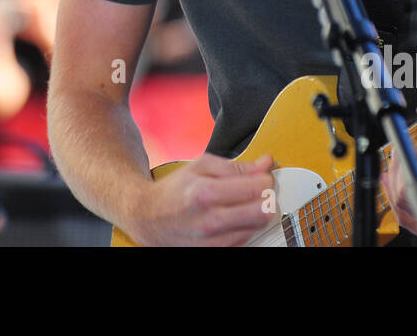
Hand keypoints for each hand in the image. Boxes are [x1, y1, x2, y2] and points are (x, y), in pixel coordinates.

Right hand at [128, 153, 275, 246]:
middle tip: (259, 190)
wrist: (150, 218)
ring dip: (256, 213)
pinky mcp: (216, 253)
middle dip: (266, 197)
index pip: (256, 188)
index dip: (265, 179)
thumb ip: (236, 166)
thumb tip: (265, 164)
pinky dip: (245, 227)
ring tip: (242, 203)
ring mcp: (213, 242)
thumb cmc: (175, 191)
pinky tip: (233, 218)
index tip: (262, 176)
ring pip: (257, 227)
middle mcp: (210, 221)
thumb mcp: (201, 166)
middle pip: (263, 212)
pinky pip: (245, 240)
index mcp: (205, 193)